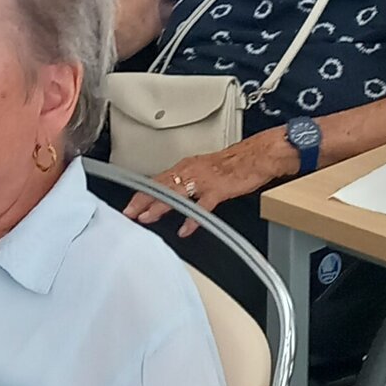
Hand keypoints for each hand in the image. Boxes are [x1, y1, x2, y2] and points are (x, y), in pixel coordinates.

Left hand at [123, 133, 294, 237]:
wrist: (257, 156)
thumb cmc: (234, 164)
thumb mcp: (204, 170)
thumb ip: (188, 183)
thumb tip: (172, 196)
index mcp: (187, 166)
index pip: (158, 181)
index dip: (141, 193)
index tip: (129, 206)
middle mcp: (192, 171)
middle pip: (161, 186)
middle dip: (143, 200)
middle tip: (128, 213)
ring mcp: (204, 180)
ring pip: (176, 193)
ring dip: (160, 206)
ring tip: (147, 218)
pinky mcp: (218, 189)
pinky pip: (202, 206)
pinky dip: (193, 218)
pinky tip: (185, 229)